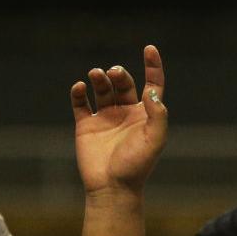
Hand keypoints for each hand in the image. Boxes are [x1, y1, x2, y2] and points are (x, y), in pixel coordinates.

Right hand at [70, 44, 168, 196]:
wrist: (111, 187)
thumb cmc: (136, 166)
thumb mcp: (155, 140)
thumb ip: (158, 115)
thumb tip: (151, 91)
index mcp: (145, 114)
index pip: (152, 83)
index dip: (152, 66)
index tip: (149, 48)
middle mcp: (125, 112)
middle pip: (123, 83)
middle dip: (118, 74)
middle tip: (112, 72)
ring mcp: (105, 118)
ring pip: (101, 89)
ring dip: (99, 78)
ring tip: (96, 74)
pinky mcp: (85, 125)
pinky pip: (80, 104)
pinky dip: (79, 93)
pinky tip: (80, 87)